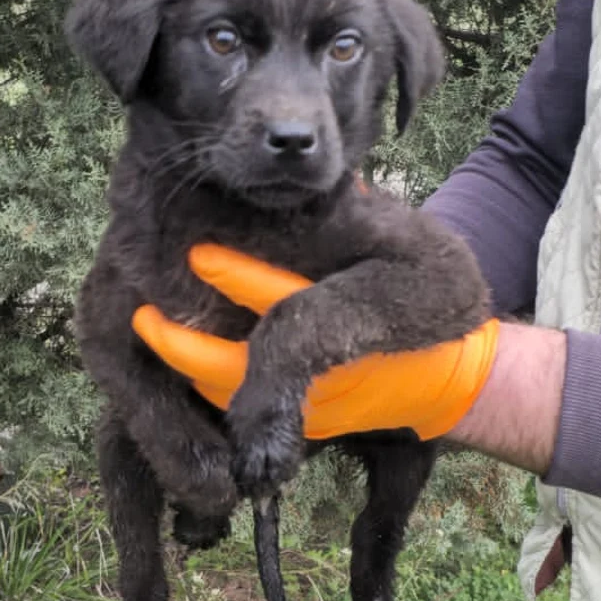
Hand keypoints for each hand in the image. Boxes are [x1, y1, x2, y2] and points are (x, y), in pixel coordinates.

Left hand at [132, 242, 499, 441]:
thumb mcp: (408, 248)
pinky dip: (211, 386)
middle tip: (142, 316)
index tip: (198, 256)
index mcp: (346, 321)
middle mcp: (321, 372)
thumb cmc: (434, 300)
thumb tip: (329, 180)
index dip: (237, 277)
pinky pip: (247, 407)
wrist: (458, 376)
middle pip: (239, 366)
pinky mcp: (305, 420)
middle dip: (187, 343)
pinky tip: (180, 358)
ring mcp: (311, 406)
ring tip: (150, 334)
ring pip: (236, 395)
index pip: (284, 302)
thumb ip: (366, 214)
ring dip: (190, 367)